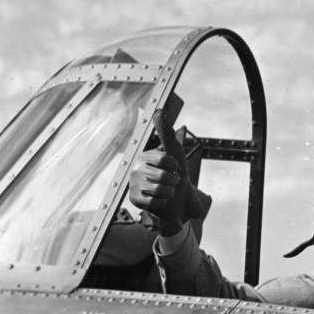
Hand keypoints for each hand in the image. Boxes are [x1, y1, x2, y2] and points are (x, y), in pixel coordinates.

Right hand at [129, 109, 208, 235]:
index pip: (164, 159)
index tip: (174, 168)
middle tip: (171, 182)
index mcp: (145, 156)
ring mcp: (133, 184)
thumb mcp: (175, 151)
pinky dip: (162, 203)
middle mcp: (136, 168)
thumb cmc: (177, 175)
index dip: (174, 166)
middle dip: (173, 181)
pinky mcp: (134, 200)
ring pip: (159, 189)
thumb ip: (167, 131)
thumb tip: (159, 110)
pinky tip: (160, 201)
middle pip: (162, 176)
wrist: (179, 201)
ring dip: (169, 193)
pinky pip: (154, 202)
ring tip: (167, 191)